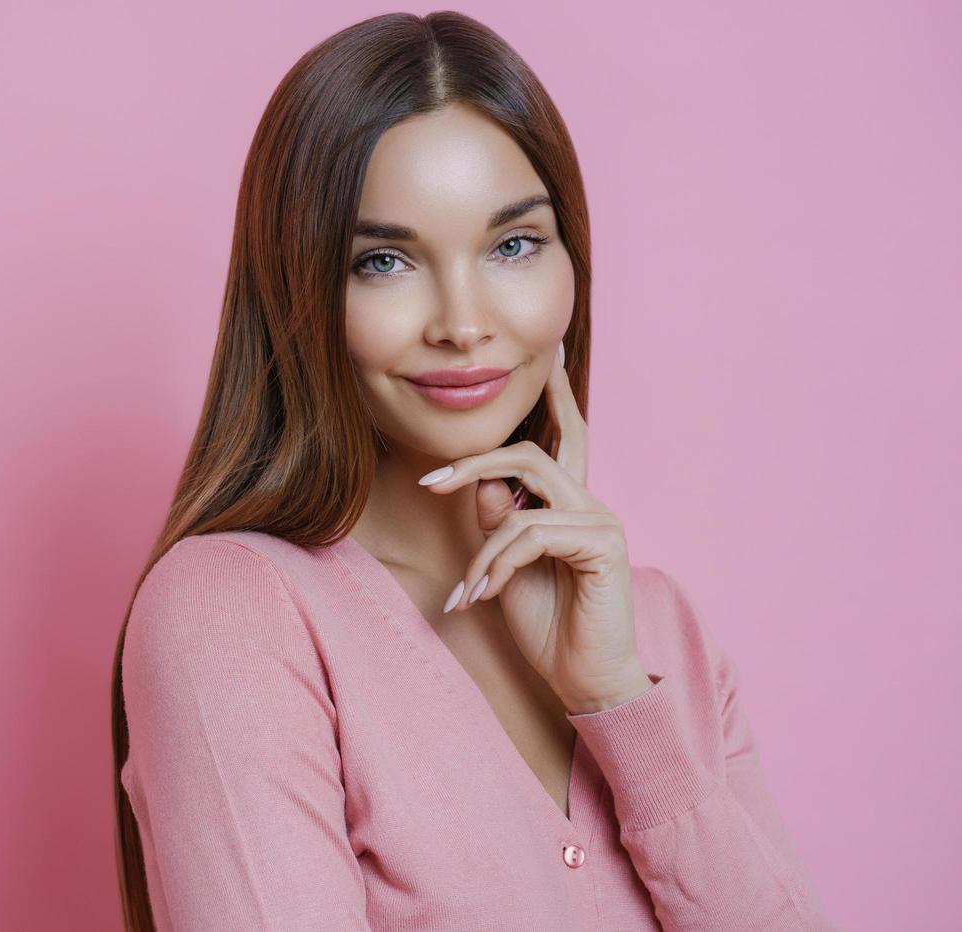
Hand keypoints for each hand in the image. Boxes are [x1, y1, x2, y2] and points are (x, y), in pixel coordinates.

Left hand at [420, 341, 652, 714]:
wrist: (585, 682)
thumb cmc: (549, 628)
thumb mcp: (506, 570)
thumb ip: (497, 524)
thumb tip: (482, 485)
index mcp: (569, 505)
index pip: (566, 436)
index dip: (557, 395)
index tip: (549, 352)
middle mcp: (589, 505)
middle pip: (533, 453)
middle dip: (475, 463)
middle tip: (430, 483)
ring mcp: (601, 522)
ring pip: (522, 501)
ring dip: (483, 549)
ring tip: (468, 591)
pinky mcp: (603, 546)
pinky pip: (530, 534)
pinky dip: (497, 564)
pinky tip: (484, 597)